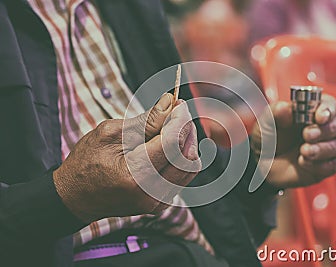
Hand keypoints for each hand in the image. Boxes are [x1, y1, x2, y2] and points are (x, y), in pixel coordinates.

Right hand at [53, 93, 200, 222]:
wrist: (75, 197)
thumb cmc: (86, 163)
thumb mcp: (110, 134)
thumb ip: (145, 121)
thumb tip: (170, 103)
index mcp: (135, 175)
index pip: (173, 144)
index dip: (180, 119)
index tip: (179, 104)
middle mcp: (151, 193)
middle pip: (186, 156)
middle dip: (186, 129)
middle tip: (176, 112)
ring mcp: (157, 201)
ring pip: (189, 167)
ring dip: (186, 143)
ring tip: (171, 127)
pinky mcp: (160, 202)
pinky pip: (181, 176)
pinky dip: (179, 157)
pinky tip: (166, 145)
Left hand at [251, 94, 335, 188]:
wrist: (261, 162)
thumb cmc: (268, 137)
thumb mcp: (266, 122)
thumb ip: (275, 113)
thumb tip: (286, 108)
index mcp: (312, 111)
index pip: (330, 105)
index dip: (328, 109)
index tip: (319, 116)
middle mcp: (324, 127)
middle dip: (327, 129)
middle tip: (307, 134)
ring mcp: (327, 147)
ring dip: (323, 148)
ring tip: (303, 151)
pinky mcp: (325, 166)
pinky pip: (333, 166)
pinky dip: (319, 165)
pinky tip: (303, 162)